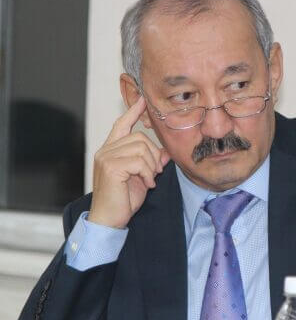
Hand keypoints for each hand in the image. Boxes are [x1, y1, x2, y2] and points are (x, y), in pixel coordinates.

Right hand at [88, 96, 169, 227]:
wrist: (109, 219)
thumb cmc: (123, 200)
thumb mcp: (142, 177)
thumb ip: (151, 162)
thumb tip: (165, 152)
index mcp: (111, 150)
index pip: (122, 124)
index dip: (133, 111)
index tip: (142, 100)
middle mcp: (106, 150)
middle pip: (140, 137)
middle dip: (154, 155)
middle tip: (156, 172)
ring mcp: (106, 157)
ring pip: (141, 147)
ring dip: (152, 166)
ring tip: (149, 179)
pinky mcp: (110, 166)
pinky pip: (139, 161)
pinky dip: (148, 173)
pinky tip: (147, 184)